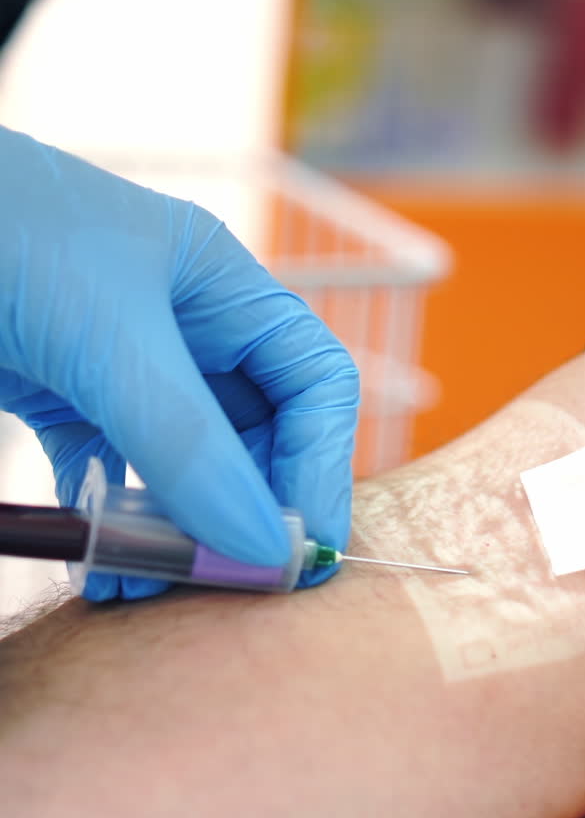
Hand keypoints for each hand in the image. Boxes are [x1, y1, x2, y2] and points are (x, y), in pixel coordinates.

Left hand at [0, 128, 358, 599]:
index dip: (320, 465)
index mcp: (221, 287)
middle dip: (246, 513)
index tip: (303, 546)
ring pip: (182, 469)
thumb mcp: (106, 339)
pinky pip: (108, 477)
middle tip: (229, 582)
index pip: (312, 383)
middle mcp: (184, 328)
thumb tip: (265, 546)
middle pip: (253, 437)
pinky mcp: (62, 399)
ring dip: (177, 534)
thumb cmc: (2, 231)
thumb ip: (187, 446)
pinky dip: (111, 527)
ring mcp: (121, 367)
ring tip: (153, 587)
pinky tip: (102, 573)